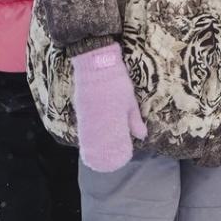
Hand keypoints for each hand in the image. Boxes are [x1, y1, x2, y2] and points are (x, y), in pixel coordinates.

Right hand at [71, 43, 146, 172]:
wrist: (97, 62)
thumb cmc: (116, 80)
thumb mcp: (129, 100)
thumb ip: (133, 119)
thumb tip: (141, 136)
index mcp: (111, 116)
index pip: (112, 140)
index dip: (115, 150)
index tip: (120, 158)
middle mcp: (96, 118)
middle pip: (99, 140)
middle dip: (103, 150)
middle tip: (107, 158)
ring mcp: (85, 114)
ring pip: (90, 134)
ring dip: (95, 142)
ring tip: (98, 151)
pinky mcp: (79, 107)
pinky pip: (84, 126)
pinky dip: (89, 133)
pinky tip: (91, 138)